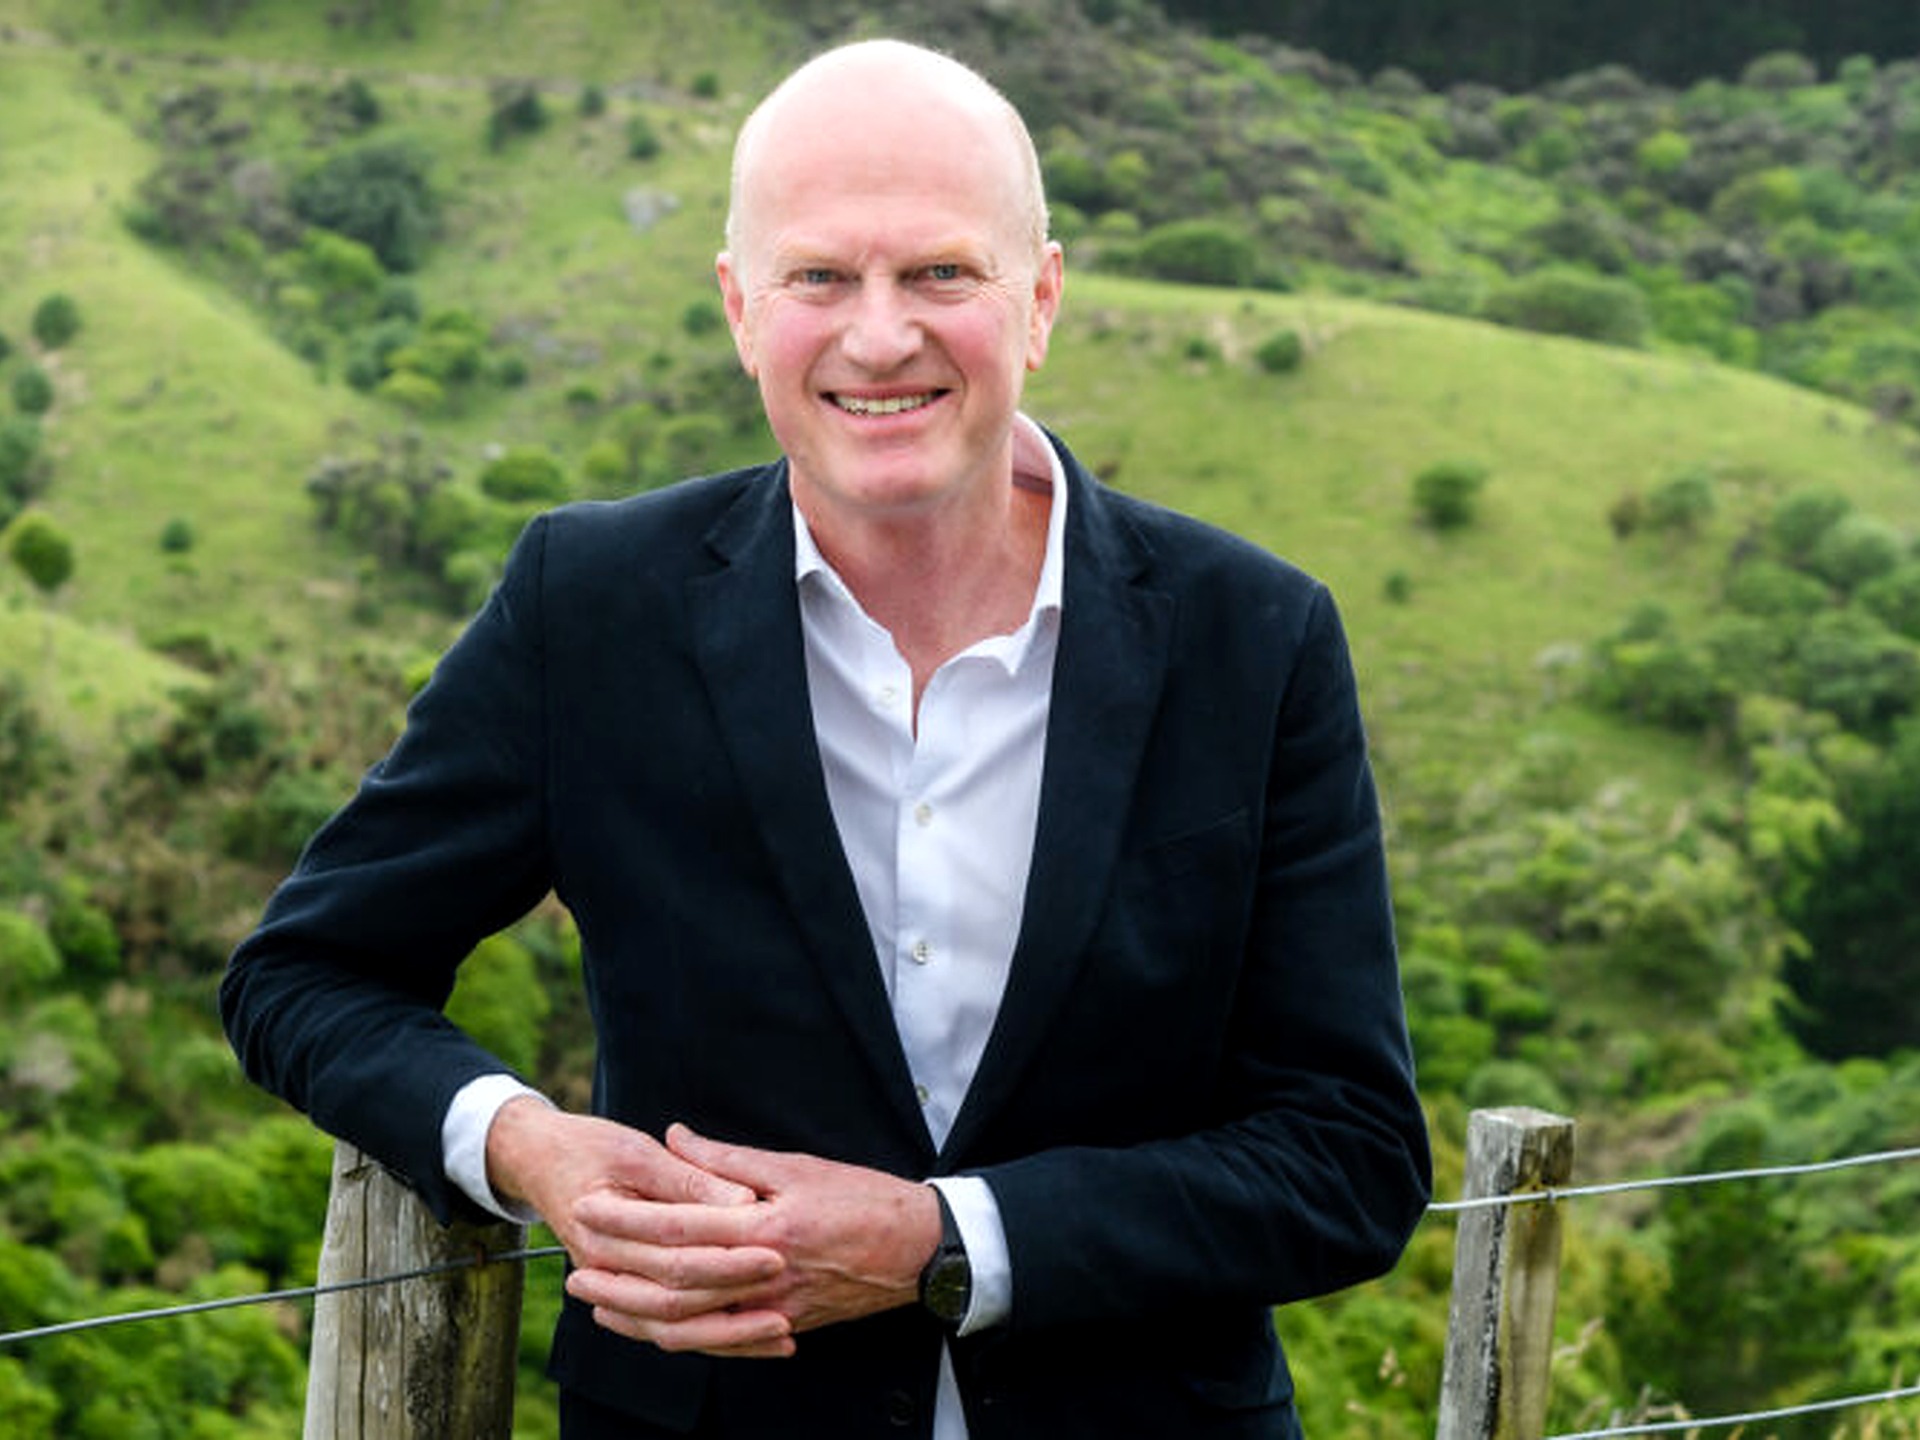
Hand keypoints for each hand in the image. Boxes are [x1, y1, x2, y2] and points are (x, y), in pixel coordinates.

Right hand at [485, 1100, 793, 1356]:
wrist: (539, 1164)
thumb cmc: (590, 1148)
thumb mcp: (636, 1150)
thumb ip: (690, 1177)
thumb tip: (744, 1202)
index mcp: (602, 1223)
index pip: (674, 1241)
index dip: (726, 1246)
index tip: (775, 1247)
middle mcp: (601, 1265)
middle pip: (674, 1291)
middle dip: (733, 1288)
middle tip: (784, 1281)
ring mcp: (611, 1285)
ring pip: (670, 1326)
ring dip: (727, 1333)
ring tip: (781, 1329)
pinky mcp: (625, 1294)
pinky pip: (667, 1330)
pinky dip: (710, 1338)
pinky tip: (754, 1339)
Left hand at [564, 1123, 942, 1344]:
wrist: (919, 1248)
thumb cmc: (862, 1198)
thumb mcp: (796, 1165)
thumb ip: (729, 1160)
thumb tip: (675, 1137)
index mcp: (762, 1227)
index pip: (678, 1225)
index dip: (627, 1218)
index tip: (587, 1207)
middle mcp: (762, 1275)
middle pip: (671, 1285)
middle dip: (617, 1277)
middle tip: (571, 1269)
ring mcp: (772, 1309)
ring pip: (689, 1326)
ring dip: (636, 1317)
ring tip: (596, 1304)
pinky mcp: (783, 1327)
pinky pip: (720, 1343)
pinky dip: (679, 1339)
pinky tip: (651, 1331)